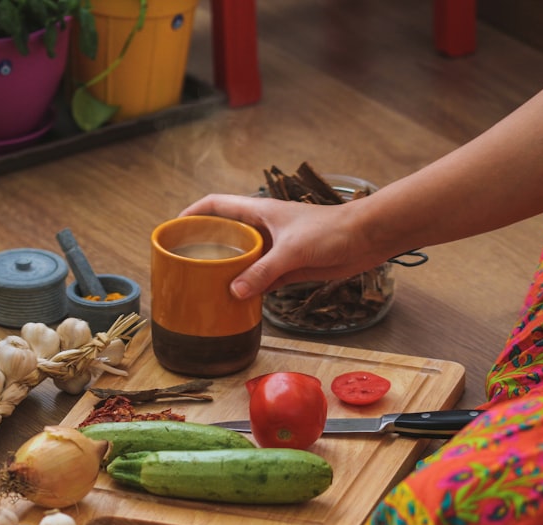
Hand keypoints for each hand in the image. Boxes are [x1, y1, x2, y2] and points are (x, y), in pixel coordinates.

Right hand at [178, 194, 393, 298]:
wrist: (367, 239)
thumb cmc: (332, 231)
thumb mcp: (292, 250)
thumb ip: (263, 271)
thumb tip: (235, 292)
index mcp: (258, 212)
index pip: (216, 205)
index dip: (193, 213)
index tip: (175, 228)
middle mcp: (263, 229)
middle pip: (226, 235)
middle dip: (206, 247)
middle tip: (185, 265)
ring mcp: (275, 249)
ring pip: (242, 260)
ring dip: (228, 272)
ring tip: (206, 287)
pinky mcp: (288, 267)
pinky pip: (261, 279)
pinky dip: (249, 289)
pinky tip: (237, 301)